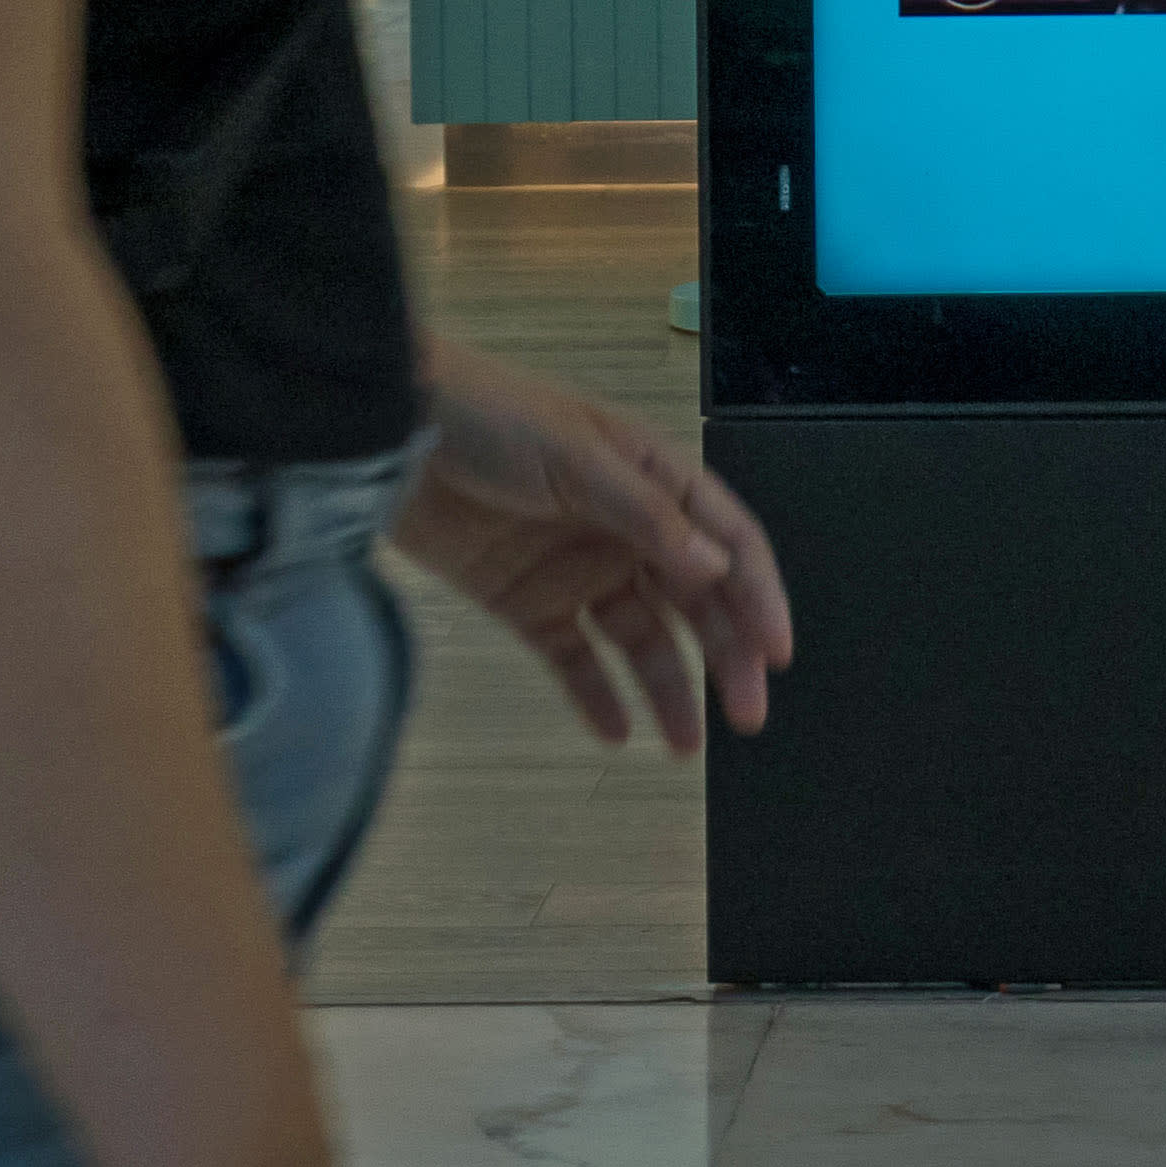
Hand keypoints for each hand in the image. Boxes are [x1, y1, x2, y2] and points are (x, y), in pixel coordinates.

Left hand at [394, 344, 792, 754]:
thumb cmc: (493, 419)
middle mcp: (628, 529)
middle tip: (747, 718)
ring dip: (667, 688)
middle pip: (694, 600)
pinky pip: (573, 658)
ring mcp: (578, 569)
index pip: (727, 542)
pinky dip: (596, 695)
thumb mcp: (575, 456)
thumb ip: (645, 516)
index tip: (776, 654)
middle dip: (726, 656)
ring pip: (640, 638)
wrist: (389, 431)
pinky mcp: (527, 602)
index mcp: (655, 479)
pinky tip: (616, 732)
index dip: (759, 596)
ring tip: (683, 747)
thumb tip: (716, 568)